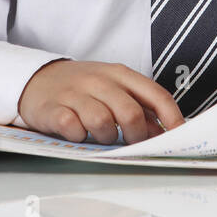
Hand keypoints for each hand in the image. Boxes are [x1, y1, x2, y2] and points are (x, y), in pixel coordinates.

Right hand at [17, 60, 185, 144]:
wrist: (37, 79)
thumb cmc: (83, 88)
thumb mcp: (113, 89)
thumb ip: (139, 107)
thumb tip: (164, 132)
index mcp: (120, 74)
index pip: (155, 95)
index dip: (171, 118)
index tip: (180, 136)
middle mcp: (99, 80)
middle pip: (130, 113)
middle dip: (136, 136)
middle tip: (130, 143)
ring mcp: (74, 93)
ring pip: (102, 123)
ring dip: (106, 138)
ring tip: (100, 135)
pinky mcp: (53, 108)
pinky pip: (73, 128)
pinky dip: (79, 137)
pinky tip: (77, 133)